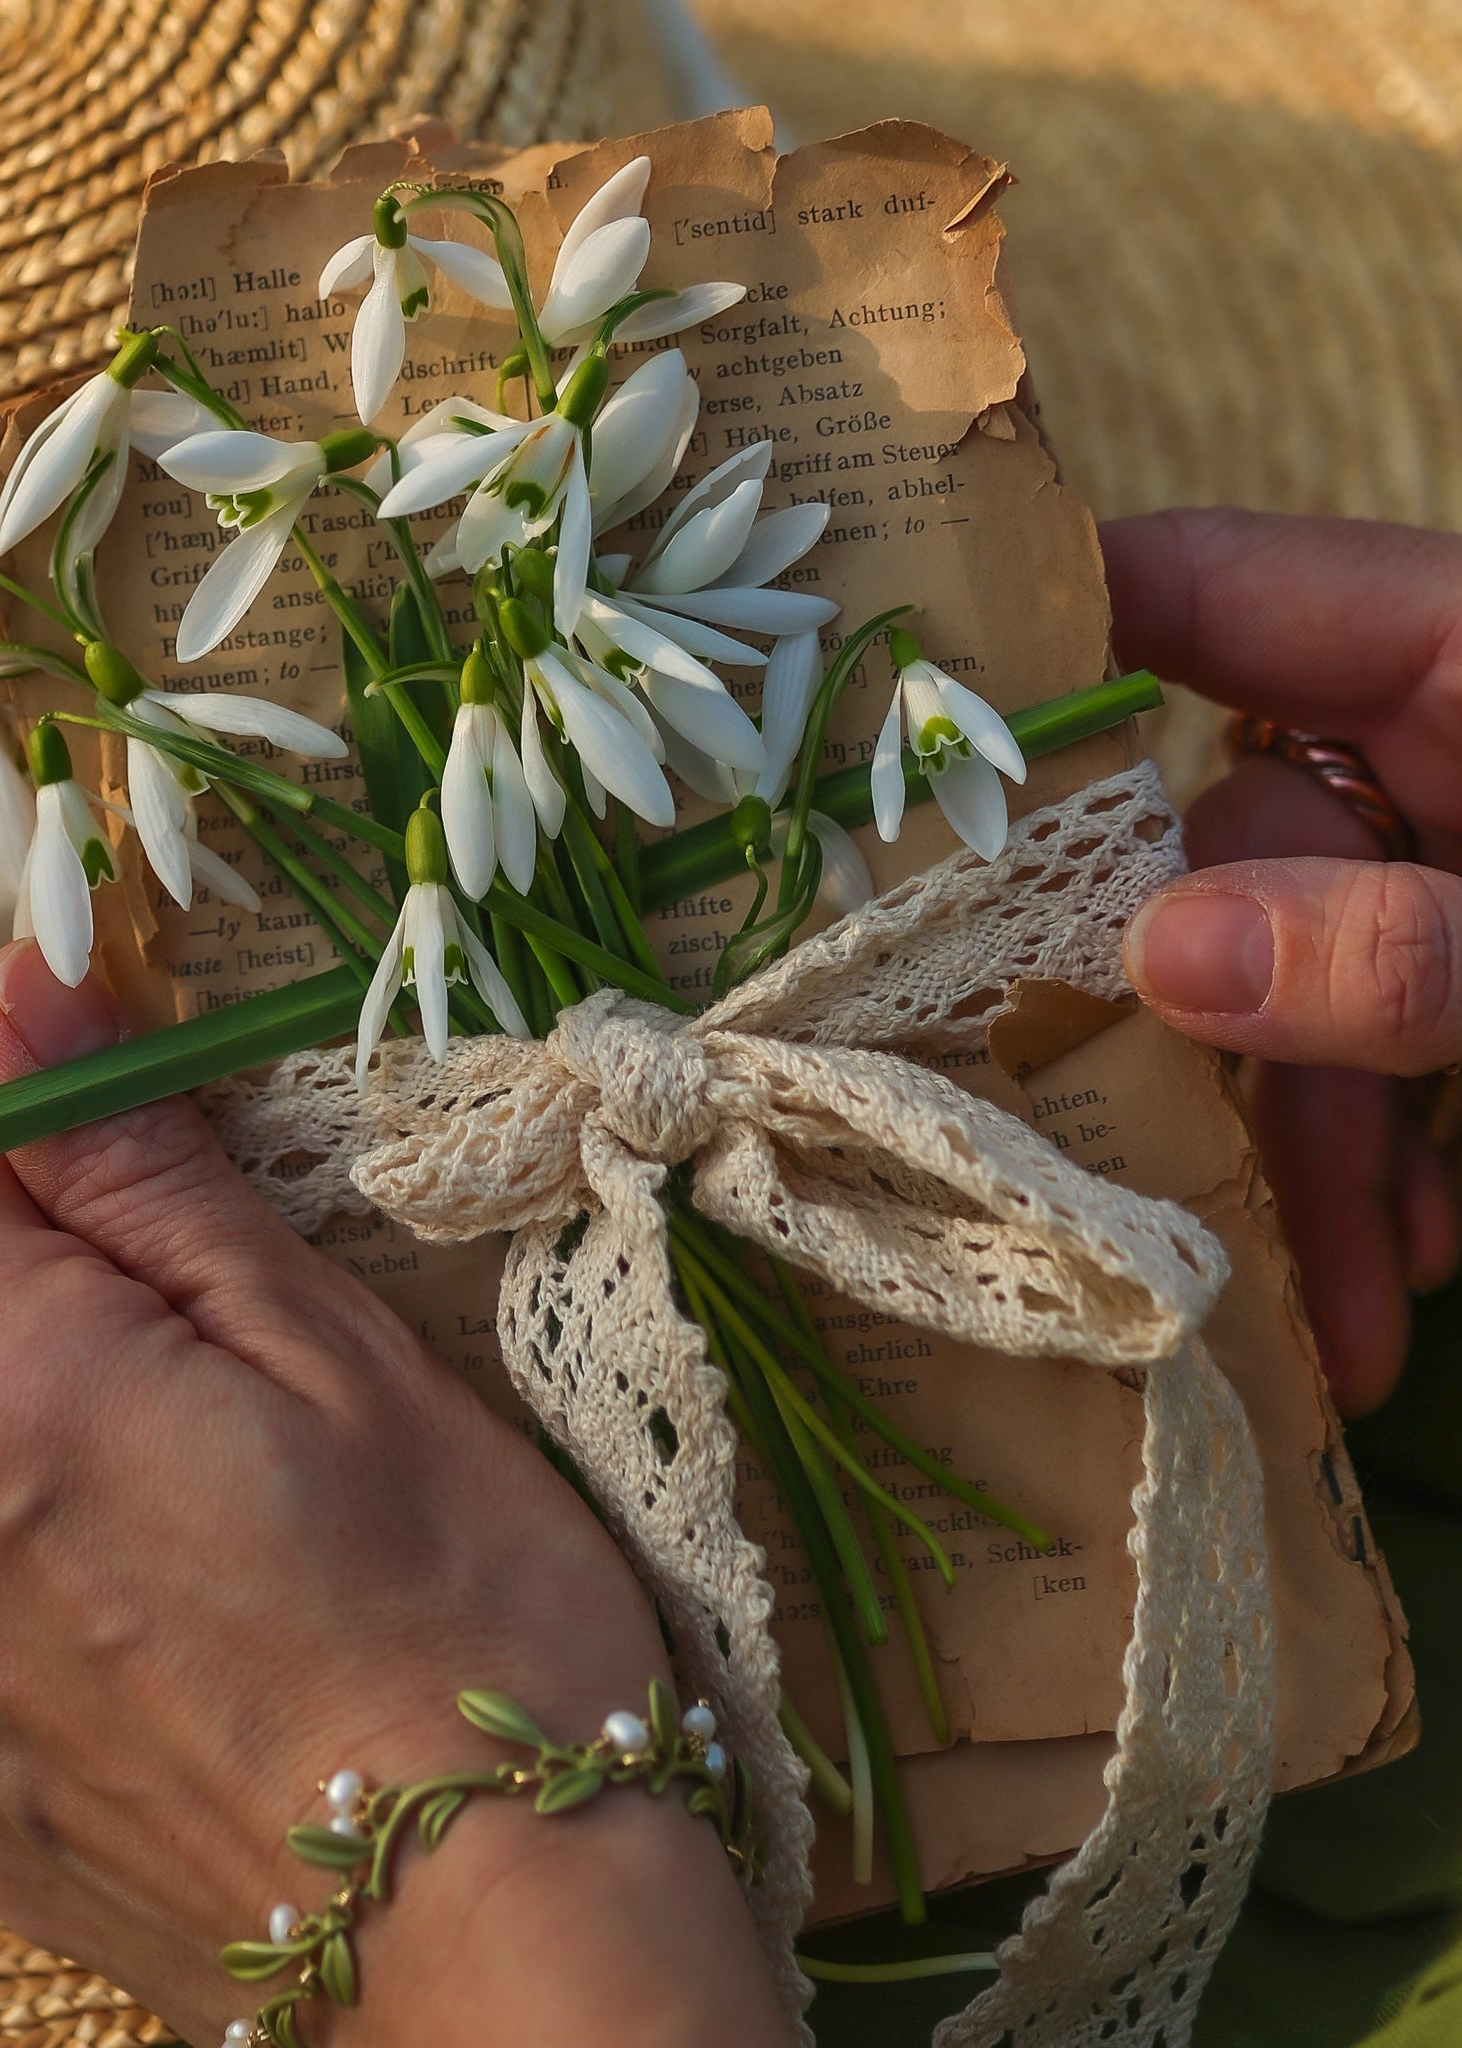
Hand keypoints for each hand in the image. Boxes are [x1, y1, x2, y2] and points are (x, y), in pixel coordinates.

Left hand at [0, 938, 787, 2045]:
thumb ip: (145, 1168)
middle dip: (108, 1313)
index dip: (71, 1123)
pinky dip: (95, 1599)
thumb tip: (26, 995)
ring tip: (271, 1544)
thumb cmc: (457, 1610)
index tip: (176, 1127)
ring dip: (102, 1462)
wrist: (498, 1944)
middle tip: (284, 1384)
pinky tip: (232, 1651)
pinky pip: (7, 1629)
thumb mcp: (327, 1345)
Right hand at [1106, 509, 1461, 1413]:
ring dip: (1304, 1151)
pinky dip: (1377, 1174)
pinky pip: (1370, 1058)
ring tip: (1359, 1309)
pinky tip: (1416, 1277)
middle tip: (1170, 1170)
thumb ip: (1417, 947)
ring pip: (1284, 984)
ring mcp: (1456, 873)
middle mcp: (1441, 743)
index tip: (889, 748)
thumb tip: (1159, 955)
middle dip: (1209, 1028)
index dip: (1036, 640)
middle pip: (1217, 843)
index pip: (1190, 588)